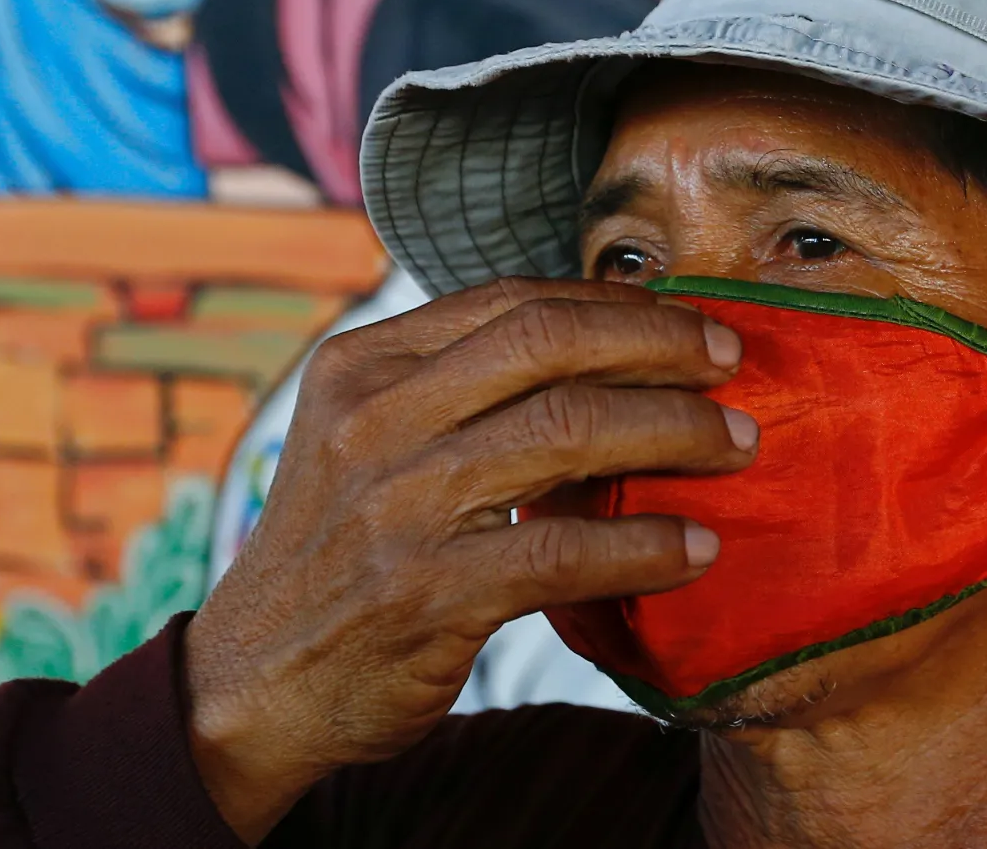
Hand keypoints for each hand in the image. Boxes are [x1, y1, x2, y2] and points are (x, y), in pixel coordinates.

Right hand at [183, 279, 756, 841]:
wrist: (251, 684)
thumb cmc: (339, 554)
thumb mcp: (365, 439)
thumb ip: (453, 386)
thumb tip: (600, 341)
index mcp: (363, 365)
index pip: (514, 301)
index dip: (618, 304)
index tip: (690, 322)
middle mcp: (374, 420)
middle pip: (550, 342)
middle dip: (660, 344)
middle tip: (734, 365)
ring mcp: (398, 505)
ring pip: (569, 431)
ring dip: (675, 432)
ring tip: (736, 445)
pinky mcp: (427, 592)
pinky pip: (565, 550)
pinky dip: (646, 545)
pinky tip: (694, 548)